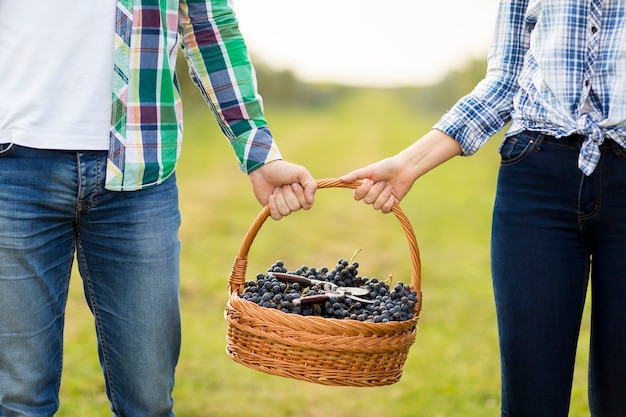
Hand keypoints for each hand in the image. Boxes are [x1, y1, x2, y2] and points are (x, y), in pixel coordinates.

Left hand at [248, 160, 316, 219]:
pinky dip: (273, 206)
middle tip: (284, 184)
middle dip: (288, 194)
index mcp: (303, 195)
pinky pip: (277, 216)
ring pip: (286, 212)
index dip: (300, 195)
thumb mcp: (301, 173)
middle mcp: (294, 202)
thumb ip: (311, 185)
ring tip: (276, 188)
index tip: (294, 184)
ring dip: (279, 197)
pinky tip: (270, 196)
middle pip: (295, 207)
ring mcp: (283, 207)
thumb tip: (310, 200)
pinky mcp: (273, 210)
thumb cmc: (284, 170)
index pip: (307, 205)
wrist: (264, 169)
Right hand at [340, 130, 461, 212]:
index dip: (364, 190)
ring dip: (384, 195)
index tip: (371, 181)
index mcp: (364, 187)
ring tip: (389, 186)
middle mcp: (371, 195)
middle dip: (376, 191)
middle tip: (383, 182)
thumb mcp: (370, 170)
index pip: (357, 196)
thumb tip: (340, 179)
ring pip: (376, 206)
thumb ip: (355, 175)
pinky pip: (385, 210)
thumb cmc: (386, 167)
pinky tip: (393, 195)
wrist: (404, 169)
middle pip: (367, 201)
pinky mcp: (390, 205)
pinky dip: (389, 202)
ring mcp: (380, 201)